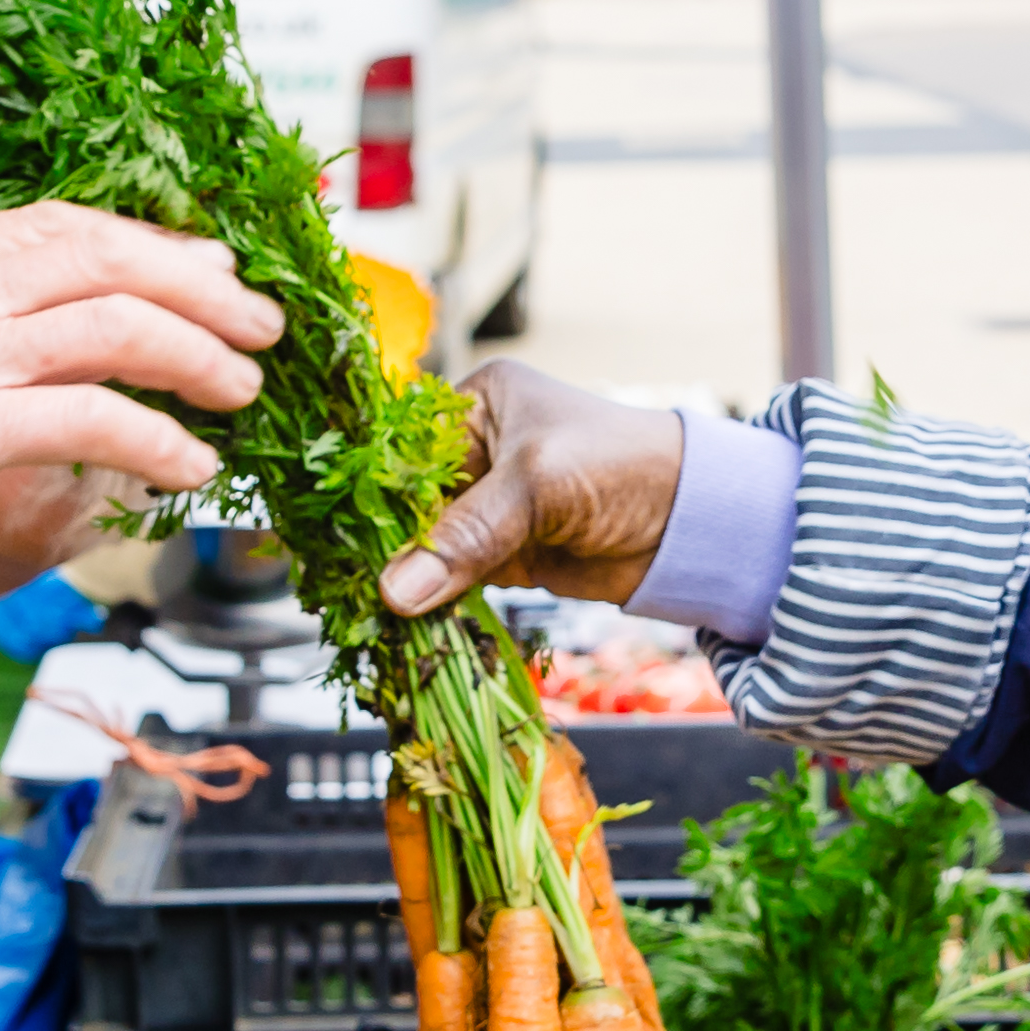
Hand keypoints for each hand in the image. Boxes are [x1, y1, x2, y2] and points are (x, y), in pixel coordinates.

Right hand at [0, 205, 278, 536]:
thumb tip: (18, 328)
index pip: (67, 225)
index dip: (149, 242)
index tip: (204, 264)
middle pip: (110, 258)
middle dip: (199, 287)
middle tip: (257, 322)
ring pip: (118, 327)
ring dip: (197, 357)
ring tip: (241, 390)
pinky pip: (92, 420)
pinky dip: (156, 441)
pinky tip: (189, 466)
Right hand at [375, 361, 691, 617]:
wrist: (695, 523)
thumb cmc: (624, 466)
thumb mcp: (537, 486)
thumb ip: (466, 536)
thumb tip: (396, 591)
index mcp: (476, 406)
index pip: (402, 448)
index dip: (370, 492)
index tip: (334, 536)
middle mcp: (475, 453)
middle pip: (406, 503)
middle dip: (383, 545)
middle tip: (344, 584)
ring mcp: (488, 509)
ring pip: (426, 548)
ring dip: (406, 580)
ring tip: (367, 612)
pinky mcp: (504, 556)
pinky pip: (454, 582)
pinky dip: (435, 603)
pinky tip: (405, 624)